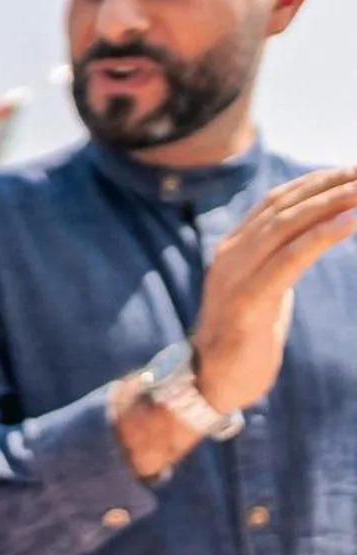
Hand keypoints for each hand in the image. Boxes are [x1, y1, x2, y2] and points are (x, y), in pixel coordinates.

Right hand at [192, 165, 356, 415]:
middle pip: (283, 207)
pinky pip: (290, 259)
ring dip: (330, 203)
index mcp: (231, 251)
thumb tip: (307, 243)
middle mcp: (230, 257)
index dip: (313, 183)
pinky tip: (350, 222)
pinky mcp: (248, 302)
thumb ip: (276, 264)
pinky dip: (322, 236)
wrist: (210, 384)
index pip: (274, 203)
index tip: (349, 171)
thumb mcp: (262, 293)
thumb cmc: (243, 342)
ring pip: (286, 226)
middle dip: (327, 185)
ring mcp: (235, 278)